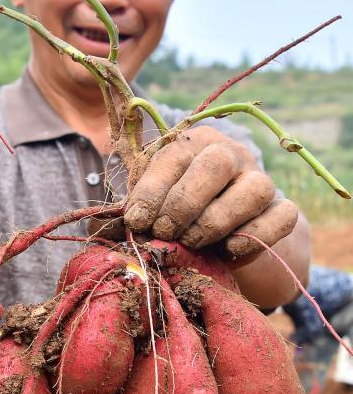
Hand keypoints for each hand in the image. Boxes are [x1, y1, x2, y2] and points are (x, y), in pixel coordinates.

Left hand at [123, 126, 297, 258]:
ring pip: (253, 189)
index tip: (137, 221)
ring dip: (216, 221)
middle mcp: (230, 153)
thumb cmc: (174, 215)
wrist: (219, 237)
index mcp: (192, 144)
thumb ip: (133, 210)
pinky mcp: (282, 209)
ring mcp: (261, 180)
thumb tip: (110, 226)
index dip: (153, 190)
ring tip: (191, 242)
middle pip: (215, 164)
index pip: (174, 156)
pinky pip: (281, 217)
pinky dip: (254, 236)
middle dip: (183, 204)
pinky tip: (229, 250)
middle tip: (165, 233)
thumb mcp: (150, 205)